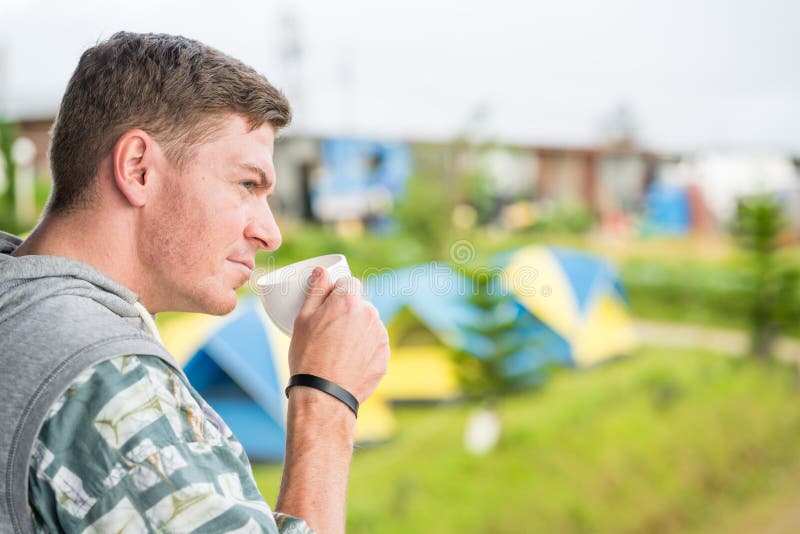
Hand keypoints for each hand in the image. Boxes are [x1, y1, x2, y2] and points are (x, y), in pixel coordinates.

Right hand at [288, 266, 389, 402]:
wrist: (324, 396)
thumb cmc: (308, 356)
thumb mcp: (303, 319)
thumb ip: (316, 290)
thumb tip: (322, 270)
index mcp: (349, 301)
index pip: (348, 284)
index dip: (336, 293)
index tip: (327, 307)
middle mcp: (370, 314)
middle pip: (360, 305)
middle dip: (347, 313)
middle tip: (328, 332)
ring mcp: (381, 336)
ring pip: (368, 325)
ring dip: (357, 331)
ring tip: (337, 350)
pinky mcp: (385, 356)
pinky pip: (375, 345)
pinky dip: (364, 350)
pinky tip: (348, 361)